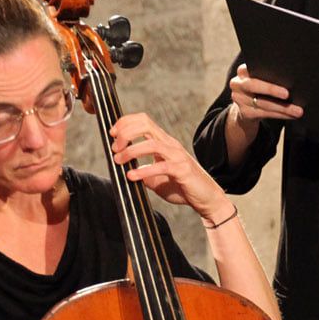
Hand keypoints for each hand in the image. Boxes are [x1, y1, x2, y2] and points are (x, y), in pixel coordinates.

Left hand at [110, 112, 225, 215]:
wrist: (206, 199)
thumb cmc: (182, 186)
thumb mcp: (156, 177)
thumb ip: (143, 170)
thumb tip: (125, 170)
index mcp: (164, 142)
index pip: (144, 121)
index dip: (125, 123)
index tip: (112, 134)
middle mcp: (170, 144)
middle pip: (146, 125)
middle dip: (125, 132)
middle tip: (114, 147)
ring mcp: (177, 156)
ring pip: (151, 143)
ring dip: (131, 150)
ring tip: (118, 160)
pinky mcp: (182, 170)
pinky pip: (161, 166)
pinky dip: (143, 170)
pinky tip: (132, 176)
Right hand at [228, 63, 300, 127]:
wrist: (246, 106)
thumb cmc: (261, 87)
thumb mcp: (261, 78)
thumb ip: (270, 75)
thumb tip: (292, 77)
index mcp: (243, 71)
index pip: (254, 68)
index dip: (266, 72)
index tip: (281, 74)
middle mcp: (238, 84)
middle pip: (254, 85)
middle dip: (271, 90)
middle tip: (287, 94)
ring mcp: (239, 99)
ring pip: (263, 103)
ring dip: (282, 108)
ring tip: (297, 110)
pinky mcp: (244, 113)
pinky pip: (265, 114)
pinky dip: (280, 115)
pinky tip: (291, 115)